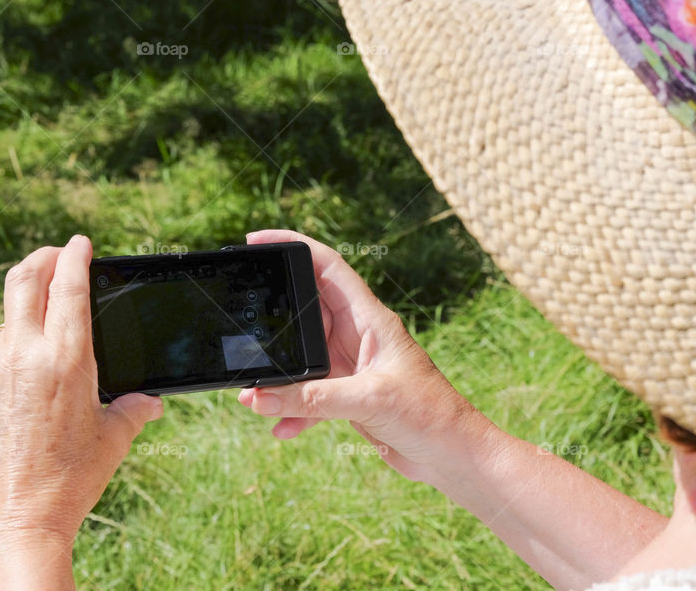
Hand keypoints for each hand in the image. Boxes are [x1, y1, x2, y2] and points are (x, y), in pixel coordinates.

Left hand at [0, 235, 162, 590]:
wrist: (13, 521)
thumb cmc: (72, 481)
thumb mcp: (114, 439)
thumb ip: (135, 408)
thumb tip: (151, 400)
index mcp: (69, 360)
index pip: (69, 285)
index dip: (75, 256)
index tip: (79, 243)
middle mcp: (23, 355)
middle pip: (25, 279)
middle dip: (42, 257)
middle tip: (54, 255)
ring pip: (5, 321)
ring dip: (25, 319)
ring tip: (39, 339)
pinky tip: (9, 370)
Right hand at [238, 230, 494, 483]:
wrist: (454, 456)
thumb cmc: (430, 415)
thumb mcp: (369, 400)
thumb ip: (313, 399)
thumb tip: (259, 396)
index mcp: (370, 319)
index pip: (327, 266)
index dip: (293, 245)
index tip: (256, 239)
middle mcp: (359, 336)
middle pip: (306, 310)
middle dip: (273, 318)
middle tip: (240, 324)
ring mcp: (353, 366)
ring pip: (303, 358)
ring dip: (279, 375)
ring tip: (252, 394)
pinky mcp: (350, 396)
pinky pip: (310, 395)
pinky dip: (294, 410)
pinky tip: (282, 428)